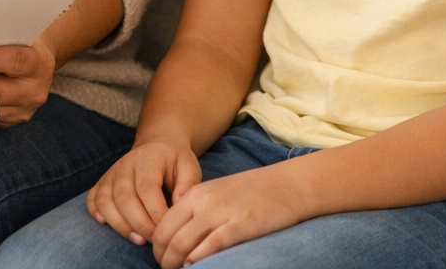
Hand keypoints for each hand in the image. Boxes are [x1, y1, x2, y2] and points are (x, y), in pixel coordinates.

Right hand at [87, 139, 201, 246]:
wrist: (158, 147)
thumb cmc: (175, 162)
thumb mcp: (189, 167)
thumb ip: (187, 186)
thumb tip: (179, 206)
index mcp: (147, 158)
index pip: (146, 187)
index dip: (155, 212)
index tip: (167, 228)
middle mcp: (125, 164)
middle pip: (124, 197)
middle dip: (139, 224)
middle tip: (154, 239)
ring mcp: (111, 173)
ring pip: (105, 200)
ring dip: (120, 224)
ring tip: (138, 239)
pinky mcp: (102, 182)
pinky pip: (92, 199)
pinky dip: (96, 213)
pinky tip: (108, 225)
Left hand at [149, 164, 305, 266]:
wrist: (287, 185)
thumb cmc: (253, 193)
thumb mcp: (217, 194)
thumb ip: (197, 212)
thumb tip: (179, 240)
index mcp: (195, 193)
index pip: (162, 225)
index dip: (158, 247)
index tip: (163, 259)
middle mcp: (203, 201)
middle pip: (167, 237)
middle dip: (163, 259)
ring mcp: (221, 213)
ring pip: (183, 244)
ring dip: (176, 264)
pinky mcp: (240, 225)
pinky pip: (210, 247)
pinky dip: (198, 261)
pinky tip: (197, 267)